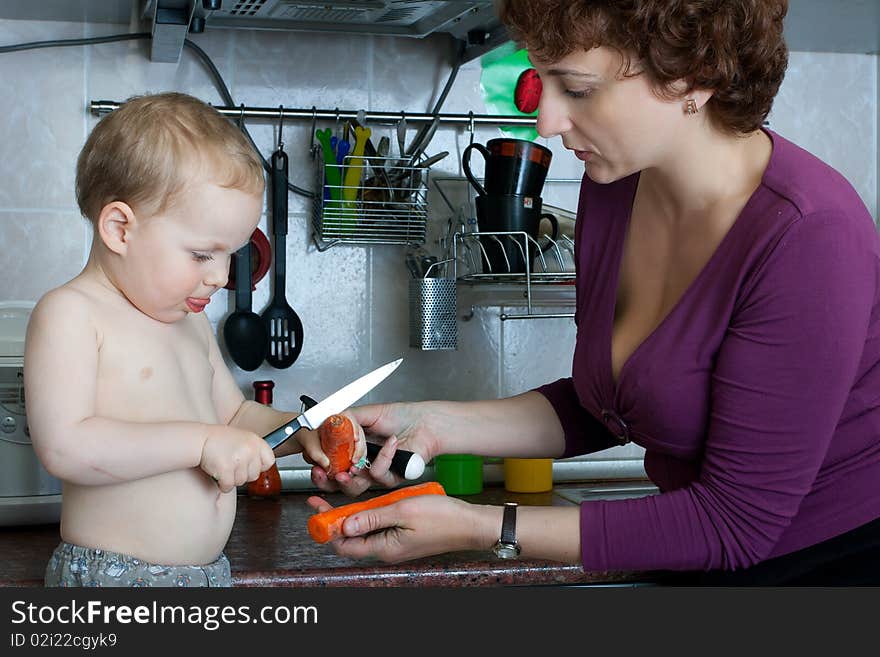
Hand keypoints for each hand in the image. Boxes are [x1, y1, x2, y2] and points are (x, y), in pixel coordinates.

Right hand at [200, 425, 275, 492]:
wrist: (201, 439)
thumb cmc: (220, 440)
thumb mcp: (243, 439)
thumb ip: (254, 451)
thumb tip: (262, 467)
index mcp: (256, 441)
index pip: (269, 461)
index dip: (260, 466)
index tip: (251, 466)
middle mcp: (250, 450)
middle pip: (254, 475)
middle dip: (243, 474)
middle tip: (233, 465)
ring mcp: (238, 459)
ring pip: (241, 482)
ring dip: (231, 479)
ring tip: (225, 466)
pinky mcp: (226, 469)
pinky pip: (228, 486)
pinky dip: (223, 484)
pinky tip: (219, 474)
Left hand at [305, 492, 478, 562]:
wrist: (470, 524)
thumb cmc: (443, 518)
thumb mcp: (403, 511)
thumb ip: (372, 517)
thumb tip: (345, 525)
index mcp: (384, 547)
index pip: (344, 543)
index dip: (327, 527)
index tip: (317, 509)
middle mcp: (387, 549)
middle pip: (351, 537)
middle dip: (334, 519)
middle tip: (321, 501)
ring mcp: (395, 543)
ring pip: (364, 530)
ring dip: (351, 515)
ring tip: (340, 498)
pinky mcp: (403, 535)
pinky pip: (379, 526)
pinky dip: (369, 513)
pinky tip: (369, 500)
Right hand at [309, 402, 437, 496]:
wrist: (424, 422)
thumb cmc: (400, 416)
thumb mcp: (366, 413)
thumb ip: (345, 420)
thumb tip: (329, 428)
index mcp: (352, 449)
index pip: (329, 464)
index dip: (320, 467)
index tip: (315, 463)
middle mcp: (361, 464)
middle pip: (337, 483)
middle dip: (327, 482)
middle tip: (324, 473)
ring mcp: (375, 473)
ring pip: (355, 487)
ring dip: (349, 479)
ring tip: (350, 467)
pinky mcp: (390, 478)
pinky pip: (378, 474)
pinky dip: (384, 456)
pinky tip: (392, 442)